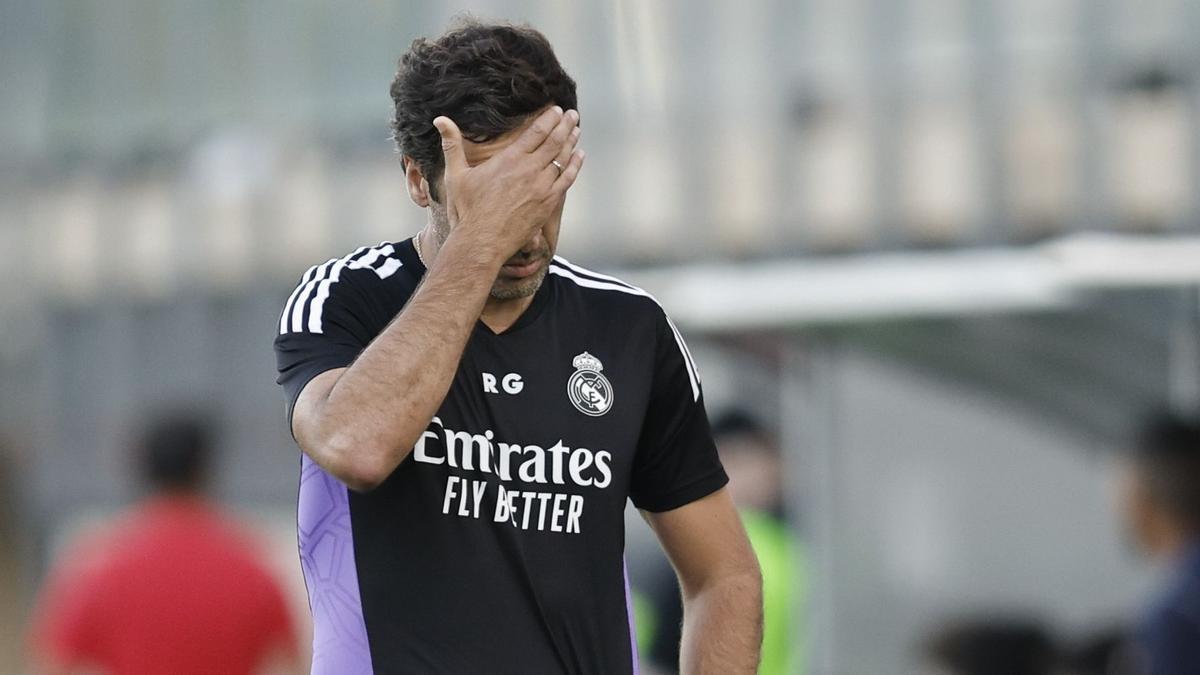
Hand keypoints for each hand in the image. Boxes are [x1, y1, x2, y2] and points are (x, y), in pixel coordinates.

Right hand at [432, 106, 583, 263]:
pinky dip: (575, 166)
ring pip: (563, 158)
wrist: (482, 241)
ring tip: (577, 130)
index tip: (556, 110)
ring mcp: (542, 187)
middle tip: (572, 115)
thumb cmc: (467, 210)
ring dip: (571, 142)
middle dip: (565, 125)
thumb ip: (451, 144)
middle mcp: (530, 170)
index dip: (549, 119)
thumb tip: (439, 119)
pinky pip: (567, 180)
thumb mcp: (456, 173)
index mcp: (510, 159)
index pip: (537, 132)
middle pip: (554, 141)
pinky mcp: (548, 204)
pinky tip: (579, 156)